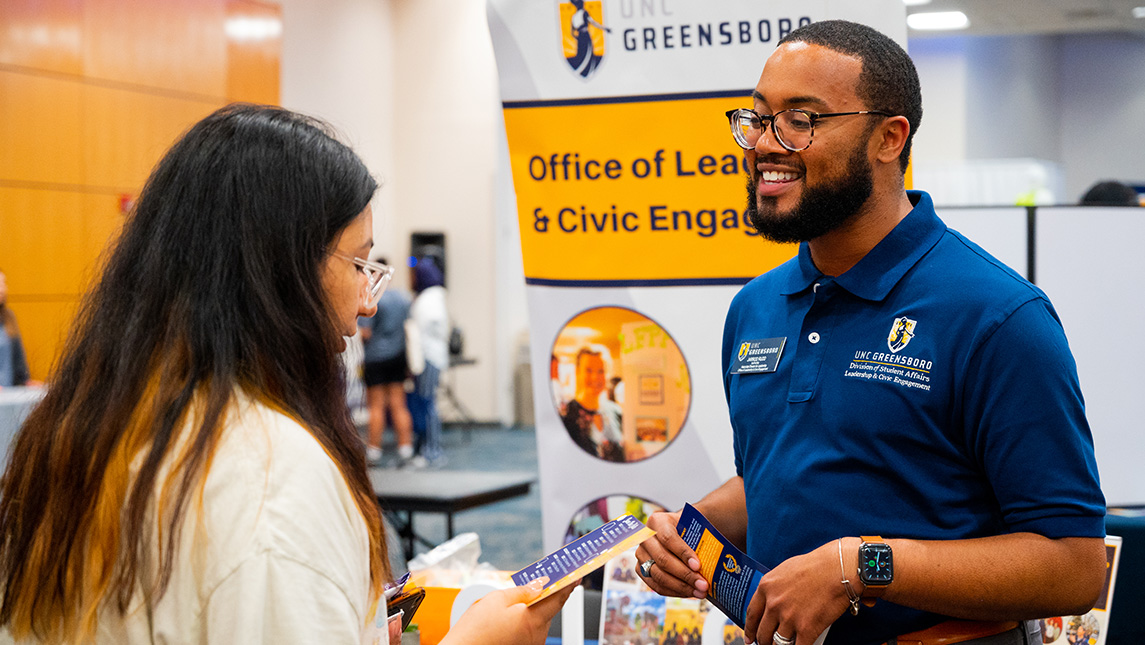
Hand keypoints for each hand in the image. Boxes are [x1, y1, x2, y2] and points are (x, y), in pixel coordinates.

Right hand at [442, 577, 576, 644]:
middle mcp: (536, 636)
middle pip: (546, 610)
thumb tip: (541, 583)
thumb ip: (523, 590)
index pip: (558, 599)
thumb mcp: (497, 599)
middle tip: (537, 581)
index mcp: (533, 621)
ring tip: (511, 602)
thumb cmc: (475, 631)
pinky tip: (508, 616)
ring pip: (536, 620)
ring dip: (530, 609)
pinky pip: (528, 631)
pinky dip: (523, 621)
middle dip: (542, 596)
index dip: (568, 584)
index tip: (577, 574)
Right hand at [634, 510, 708, 598]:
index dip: (683, 553)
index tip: (698, 566)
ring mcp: (641, 555)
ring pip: (658, 575)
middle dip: (685, 575)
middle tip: (703, 585)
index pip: (668, 538)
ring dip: (681, 587)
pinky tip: (690, 593)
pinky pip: (656, 585)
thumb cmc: (688, 529)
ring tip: (700, 592)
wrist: (677, 531)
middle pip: (663, 559)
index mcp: (657, 522)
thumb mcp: (692, 526)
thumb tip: (714, 560)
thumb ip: (698, 539)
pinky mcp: (640, 570)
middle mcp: (644, 538)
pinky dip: (674, 592)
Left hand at [742, 540, 851, 644]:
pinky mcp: (806, 629)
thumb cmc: (815, 566)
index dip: (750, 630)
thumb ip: (774, 589)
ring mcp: (789, 618)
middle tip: (767, 644)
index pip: (751, 615)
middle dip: (764, 642)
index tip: (750, 638)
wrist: (837, 568)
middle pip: (762, 633)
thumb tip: (770, 603)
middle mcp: (774, 604)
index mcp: (766, 588)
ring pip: (777, 644)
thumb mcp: (784, 571)